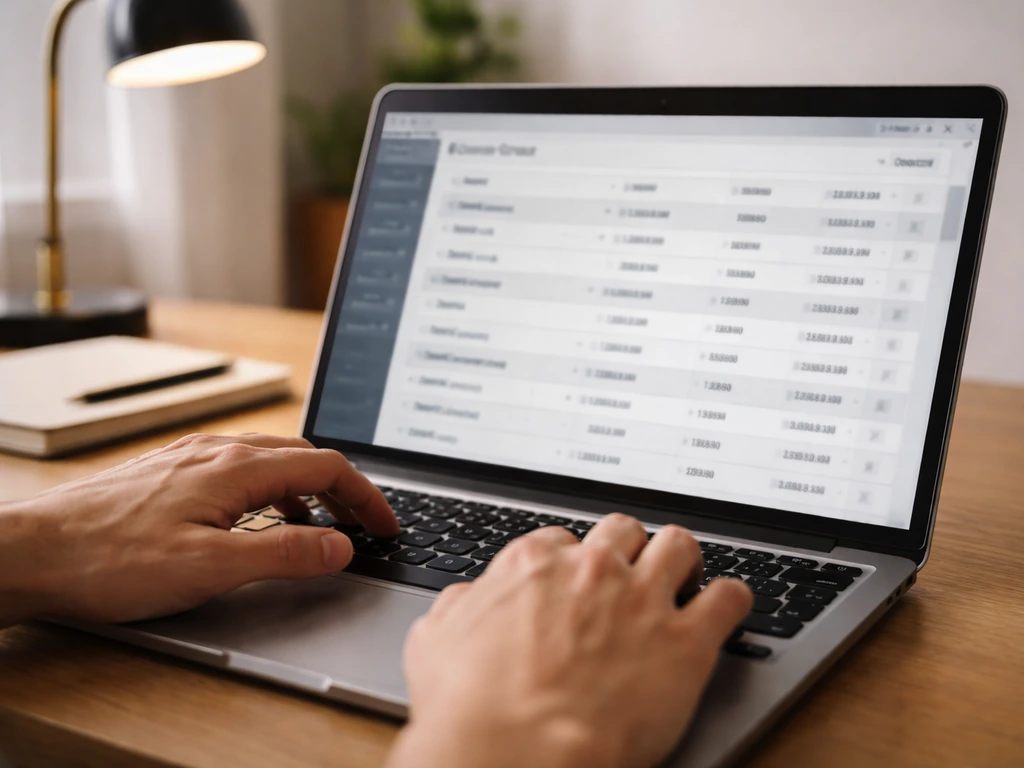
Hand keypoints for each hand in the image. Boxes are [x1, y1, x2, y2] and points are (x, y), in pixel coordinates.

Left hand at [0, 433, 396, 626]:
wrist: (29, 552)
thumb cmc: (108, 559)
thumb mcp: (211, 567)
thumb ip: (284, 554)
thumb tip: (340, 546)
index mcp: (235, 467)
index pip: (326, 467)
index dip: (365, 497)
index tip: (385, 524)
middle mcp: (216, 452)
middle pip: (303, 457)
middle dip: (342, 491)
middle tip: (361, 526)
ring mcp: (190, 459)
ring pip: (270, 462)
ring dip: (305, 491)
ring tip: (315, 529)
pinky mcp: (170, 473)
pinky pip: (238, 471)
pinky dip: (269, 493)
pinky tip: (255, 521)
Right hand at [389, 514, 752, 767]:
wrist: (514, 754)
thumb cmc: (469, 707)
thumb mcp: (435, 641)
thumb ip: (462, 605)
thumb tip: (471, 597)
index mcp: (534, 565)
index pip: (563, 541)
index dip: (571, 564)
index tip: (576, 583)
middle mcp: (593, 570)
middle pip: (623, 530)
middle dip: (627, 550)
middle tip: (629, 578)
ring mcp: (643, 600)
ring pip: (680, 545)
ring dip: (681, 561)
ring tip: (683, 581)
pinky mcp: (686, 642)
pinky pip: (729, 598)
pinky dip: (730, 600)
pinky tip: (724, 610)